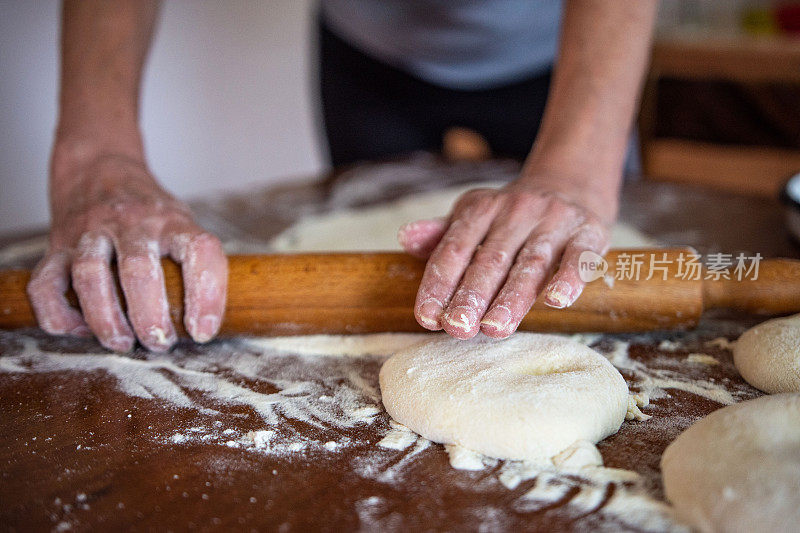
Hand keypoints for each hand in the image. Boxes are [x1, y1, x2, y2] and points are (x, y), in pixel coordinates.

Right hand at [28, 152, 227, 351]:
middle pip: (139, 270)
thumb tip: (206, 325)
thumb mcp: (182, 223)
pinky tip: (79, 329)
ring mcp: (90, 232)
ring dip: (107, 319)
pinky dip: (59, 314)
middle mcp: (132, 223)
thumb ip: (193, 264)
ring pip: (90, 275)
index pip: (199, 251)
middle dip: (150, 317)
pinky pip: (46, 284)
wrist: (99, 166)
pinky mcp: (57, 245)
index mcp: (172, 221)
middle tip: (161, 344)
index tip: (203, 331)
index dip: (207, 294)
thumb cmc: (150, 211)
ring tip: (123, 343)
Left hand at [398, 178, 613, 339]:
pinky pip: (579, 256)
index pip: (455, 248)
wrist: (571, 183)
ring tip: (494, 328)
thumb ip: (440, 234)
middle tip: (457, 328)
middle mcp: (516, 211)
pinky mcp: (588, 232)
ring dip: (512, 298)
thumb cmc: (510, 214)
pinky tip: (556, 301)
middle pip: (491, 259)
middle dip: (472, 295)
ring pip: (530, 263)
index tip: (426, 317)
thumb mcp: (473, 215)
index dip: (439, 283)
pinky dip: (568, 278)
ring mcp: (554, 221)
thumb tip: (405, 238)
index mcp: (482, 208)